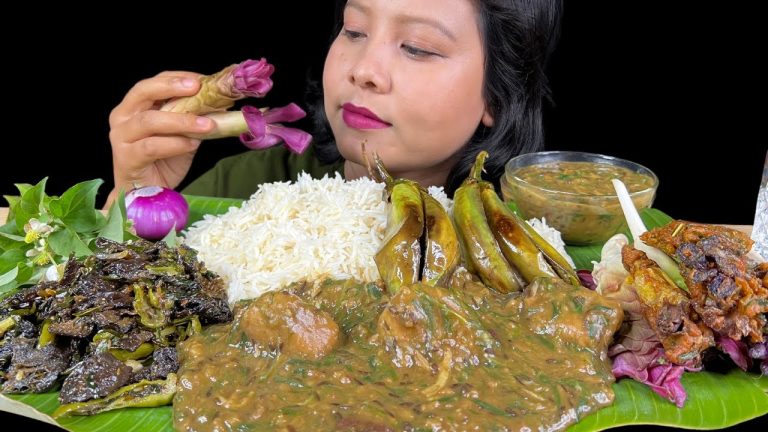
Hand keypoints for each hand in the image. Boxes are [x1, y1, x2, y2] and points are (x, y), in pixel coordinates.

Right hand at [106, 71, 214, 207]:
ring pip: (149, 120)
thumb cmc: (163, 161)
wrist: (148, 194)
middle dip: (171, 87)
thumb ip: (193, 118)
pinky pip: (151, 146)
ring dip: (182, 120)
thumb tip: (221, 103)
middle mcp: (123, 117)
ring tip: (207, 124)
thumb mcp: (182, 134)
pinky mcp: (126, 158)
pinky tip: (192, 144)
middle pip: (143, 92)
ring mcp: (121, 137)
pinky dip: (174, 144)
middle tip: (198, 88)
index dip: (177, 77)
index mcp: (135, 106)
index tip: (202, 80)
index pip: (154, 82)